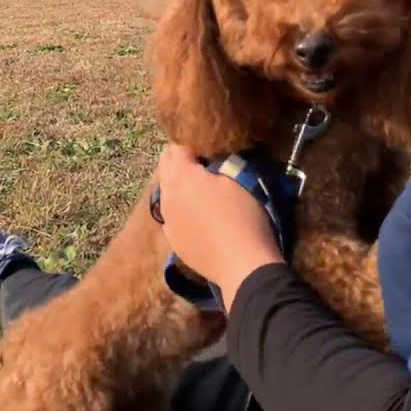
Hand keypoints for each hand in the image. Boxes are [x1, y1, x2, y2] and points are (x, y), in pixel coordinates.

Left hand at [156, 143, 284, 309]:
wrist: (242, 265)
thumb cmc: (245, 217)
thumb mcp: (238, 180)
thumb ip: (218, 164)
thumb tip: (210, 159)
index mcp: (183, 176)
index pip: (178, 148)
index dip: (192, 145)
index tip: (206, 147)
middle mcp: (168, 195)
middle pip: (165, 168)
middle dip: (178, 160)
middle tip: (199, 161)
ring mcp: (168, 220)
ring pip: (165, 191)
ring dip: (176, 184)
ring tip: (195, 185)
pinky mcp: (173, 240)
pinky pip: (170, 215)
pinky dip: (178, 207)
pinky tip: (192, 212)